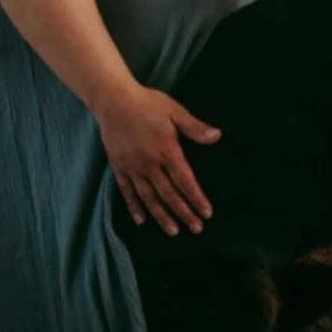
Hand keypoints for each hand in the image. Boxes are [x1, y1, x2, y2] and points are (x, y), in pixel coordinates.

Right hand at [97, 83, 220, 235]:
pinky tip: (141, 220)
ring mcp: (133, 167)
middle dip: (184, 213)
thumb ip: (195, 127)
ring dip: (162, 216)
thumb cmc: (147, 103)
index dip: (197, 199)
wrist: (114, 99)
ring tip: (173, 231)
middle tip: (196, 229)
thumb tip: (217, 136)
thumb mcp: (175, 111)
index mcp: (167, 151)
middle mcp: (150, 164)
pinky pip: (127, 191)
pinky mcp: (119, 167)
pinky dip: (134, 207)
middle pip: (169, 195)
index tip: (207, 213)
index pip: (185, 181)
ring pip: (149, 198)